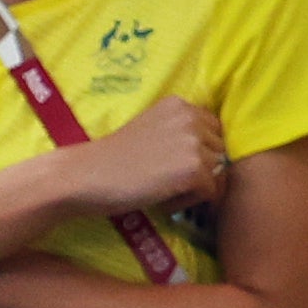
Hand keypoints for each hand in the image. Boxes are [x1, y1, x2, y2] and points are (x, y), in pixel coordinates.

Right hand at [70, 97, 227, 219]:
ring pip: (218, 172)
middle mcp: (191, 117)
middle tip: (169, 183)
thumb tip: (214, 157)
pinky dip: (188, 203)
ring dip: (196, 188)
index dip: (201, 152)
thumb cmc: (113, 159)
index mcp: (180, 104)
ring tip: (166, 192)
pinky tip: (163, 201)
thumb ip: (179, 133)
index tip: (177, 167)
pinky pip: (210, 192)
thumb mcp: (151, 130)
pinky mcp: (194, 169)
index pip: (214, 130)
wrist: (87, 175)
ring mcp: (194, 142)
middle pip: (220, 151)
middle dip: (201, 171)